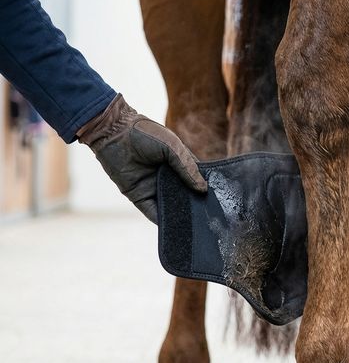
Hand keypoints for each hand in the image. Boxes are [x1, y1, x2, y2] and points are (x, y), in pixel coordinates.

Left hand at [77, 94, 206, 222]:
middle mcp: (168, 178)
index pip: (196, 180)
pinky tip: (176, 229)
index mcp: (178, 164)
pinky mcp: (140, 197)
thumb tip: (203, 189)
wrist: (114, 133)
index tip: (220, 201)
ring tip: (198, 228)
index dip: (206, 189)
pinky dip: (164, 221)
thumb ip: (187, 167)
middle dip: (196, 206)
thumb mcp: (172, 147)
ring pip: (171, 206)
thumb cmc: (145, 134)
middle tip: (211, 219)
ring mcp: (154, 188)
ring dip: (182, 216)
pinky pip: (153, 213)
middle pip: (185, 196)